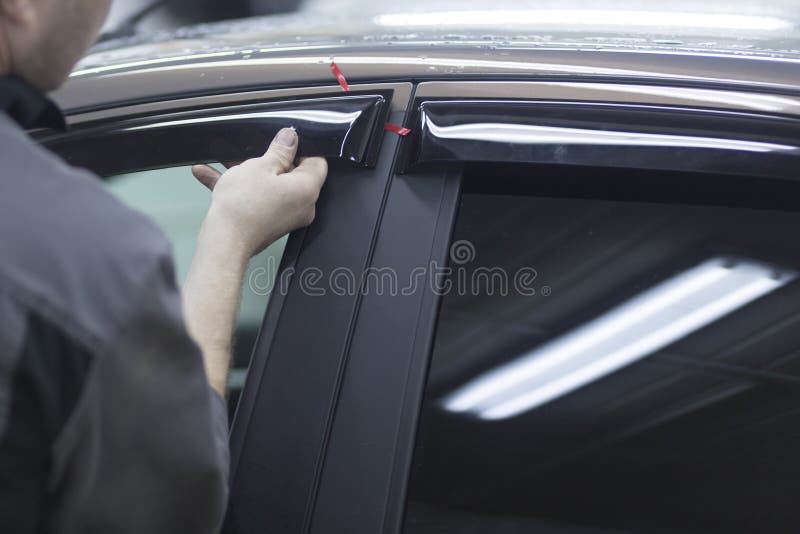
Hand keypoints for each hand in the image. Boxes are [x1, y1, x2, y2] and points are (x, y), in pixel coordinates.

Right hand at [191, 127, 327, 257]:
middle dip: (271, 158)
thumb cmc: (242, 207)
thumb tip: (291, 138)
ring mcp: (286, 215)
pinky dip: (239, 187)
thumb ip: (279, 150)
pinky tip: (210, 174)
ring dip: (248, 171)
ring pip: (270, 184)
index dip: (303, 147)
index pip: (317, 162)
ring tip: (227, 160)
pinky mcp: (269, 221)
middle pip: (293, 173)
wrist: (223, 242)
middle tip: (254, 150)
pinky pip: (257, 198)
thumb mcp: (260, 166)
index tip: (286, 139)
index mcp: (307, 189)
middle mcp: (302, 205)